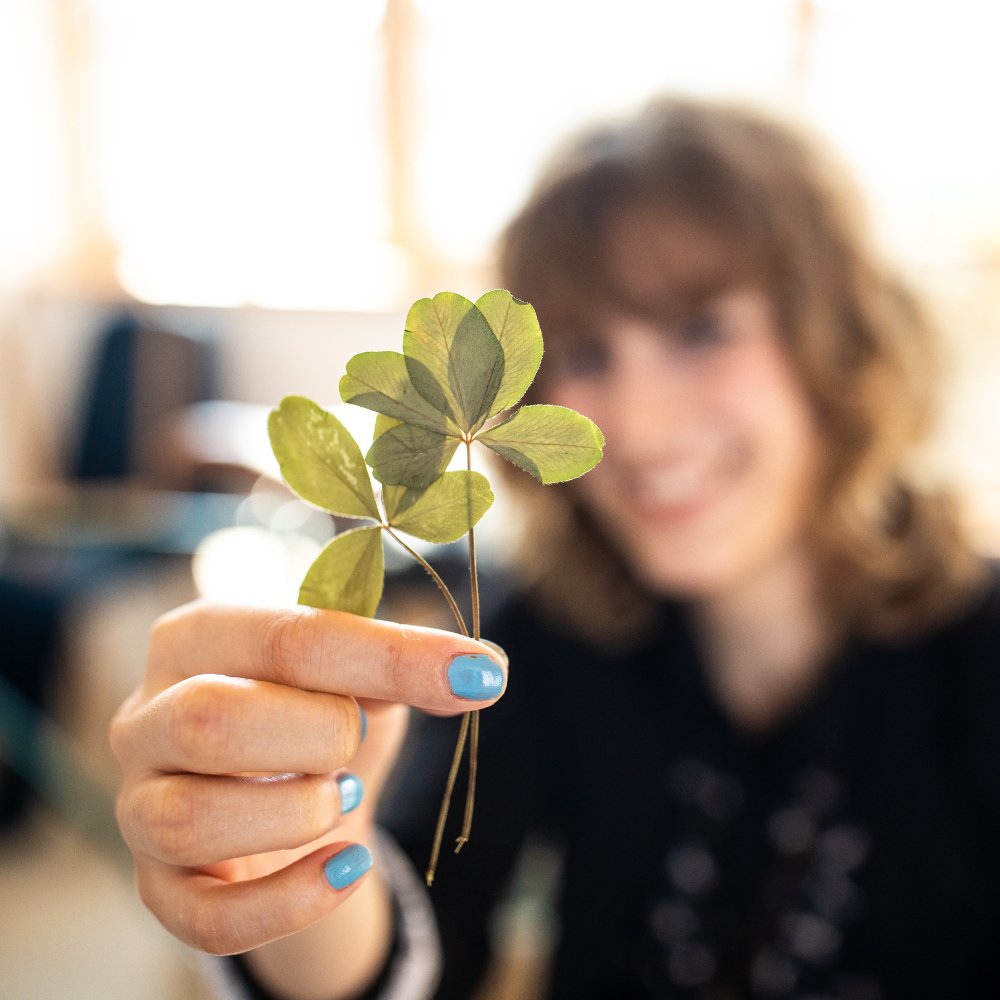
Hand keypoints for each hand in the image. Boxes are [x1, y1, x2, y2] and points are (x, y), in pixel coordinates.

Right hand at [110, 601, 506, 957]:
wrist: (293, 808)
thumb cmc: (319, 719)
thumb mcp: (359, 680)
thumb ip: (400, 666)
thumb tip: (480, 673)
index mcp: (197, 639)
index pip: (286, 637)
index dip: (388, 656)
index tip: (477, 674)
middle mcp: (148, 716)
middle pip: (209, 718)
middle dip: (318, 733)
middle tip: (362, 740)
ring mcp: (141, 806)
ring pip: (189, 817)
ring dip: (297, 810)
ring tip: (345, 796)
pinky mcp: (161, 889)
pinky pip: (204, 916)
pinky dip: (290, 900)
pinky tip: (346, 869)